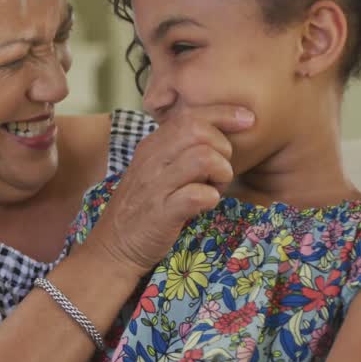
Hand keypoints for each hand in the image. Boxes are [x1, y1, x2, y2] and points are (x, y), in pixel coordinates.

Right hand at [87, 104, 253, 277]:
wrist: (112, 248)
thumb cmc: (142, 208)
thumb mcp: (154, 171)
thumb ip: (177, 151)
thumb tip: (216, 134)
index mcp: (151, 146)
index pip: (190, 115)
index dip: (224, 113)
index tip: (248, 119)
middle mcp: (151, 161)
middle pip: (198, 130)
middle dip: (223, 147)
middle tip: (222, 170)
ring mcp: (154, 187)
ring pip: (202, 158)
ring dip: (221, 173)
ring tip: (216, 188)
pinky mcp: (161, 214)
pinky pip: (197, 195)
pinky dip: (211, 198)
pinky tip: (207, 204)